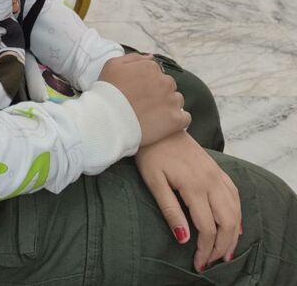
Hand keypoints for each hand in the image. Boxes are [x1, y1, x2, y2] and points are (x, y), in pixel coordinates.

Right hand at [99, 53, 189, 145]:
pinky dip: (177, 121)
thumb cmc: (108, 91)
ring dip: (169, 106)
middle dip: (160, 93)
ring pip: (177, 101)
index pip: (156, 73)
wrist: (108, 120)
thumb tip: (151, 57)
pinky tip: (164, 124)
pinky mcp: (176, 120)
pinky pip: (185, 118)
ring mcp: (172, 101)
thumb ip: (134, 58)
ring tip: (153, 116)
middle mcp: (165, 82)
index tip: (139, 93)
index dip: (147, 83)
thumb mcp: (113, 65)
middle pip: (168, 86)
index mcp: (151, 68)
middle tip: (145, 105)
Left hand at [135, 131, 241, 272]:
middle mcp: (210, 180)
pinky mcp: (216, 167)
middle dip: (223, 246)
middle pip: (227, 221)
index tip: (198, 264)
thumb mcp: (154, 182)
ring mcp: (216, 173)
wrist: (157, 124)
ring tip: (226, 251)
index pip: (207, 227)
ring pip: (235, 209)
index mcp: (194, 185)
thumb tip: (184, 239)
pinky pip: (234, 193)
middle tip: (212, 262)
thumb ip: (170, 210)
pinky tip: (235, 223)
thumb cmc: (151, 152)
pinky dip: (237, 212)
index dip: (205, 249)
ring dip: (233, 233)